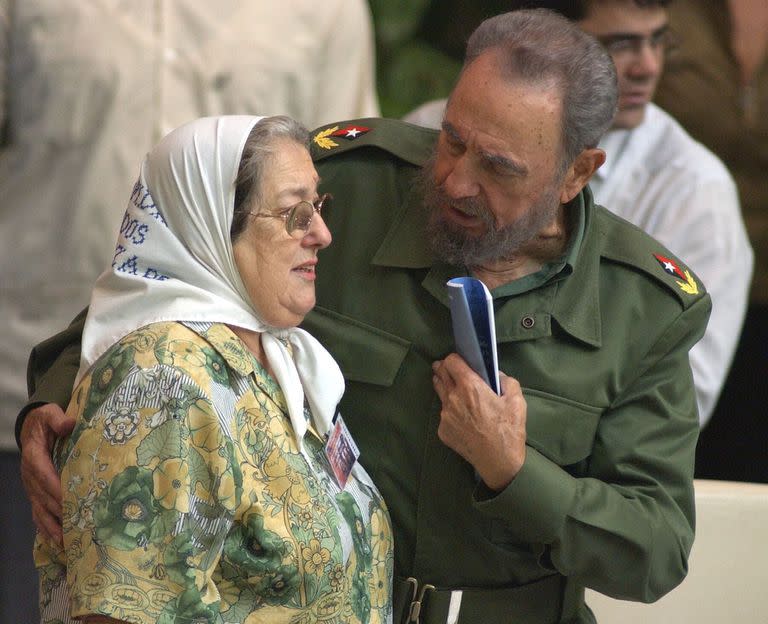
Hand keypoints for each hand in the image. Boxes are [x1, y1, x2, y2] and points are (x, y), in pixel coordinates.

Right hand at [19, 404, 74, 544]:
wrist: (33, 429)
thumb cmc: (45, 422)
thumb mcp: (49, 414)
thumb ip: (57, 419)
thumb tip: (69, 424)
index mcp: (34, 457)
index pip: (44, 476)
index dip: (55, 489)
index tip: (68, 501)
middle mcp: (30, 477)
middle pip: (43, 498)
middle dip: (59, 513)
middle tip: (77, 526)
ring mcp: (32, 488)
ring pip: (40, 511)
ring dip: (53, 527)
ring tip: (66, 542)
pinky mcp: (35, 495)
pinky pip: (38, 514)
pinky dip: (47, 529)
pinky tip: (58, 542)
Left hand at [432, 354, 526, 489]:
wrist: (499, 462)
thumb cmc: (509, 430)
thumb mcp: (517, 400)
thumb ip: (506, 381)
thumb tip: (495, 375)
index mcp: (470, 386)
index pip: (451, 361)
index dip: (455, 359)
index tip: (461, 362)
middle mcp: (453, 398)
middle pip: (439, 373)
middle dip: (444, 369)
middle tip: (452, 371)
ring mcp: (445, 415)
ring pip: (439, 392)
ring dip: (445, 387)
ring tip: (455, 391)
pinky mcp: (442, 430)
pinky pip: (443, 414)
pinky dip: (450, 411)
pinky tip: (462, 418)